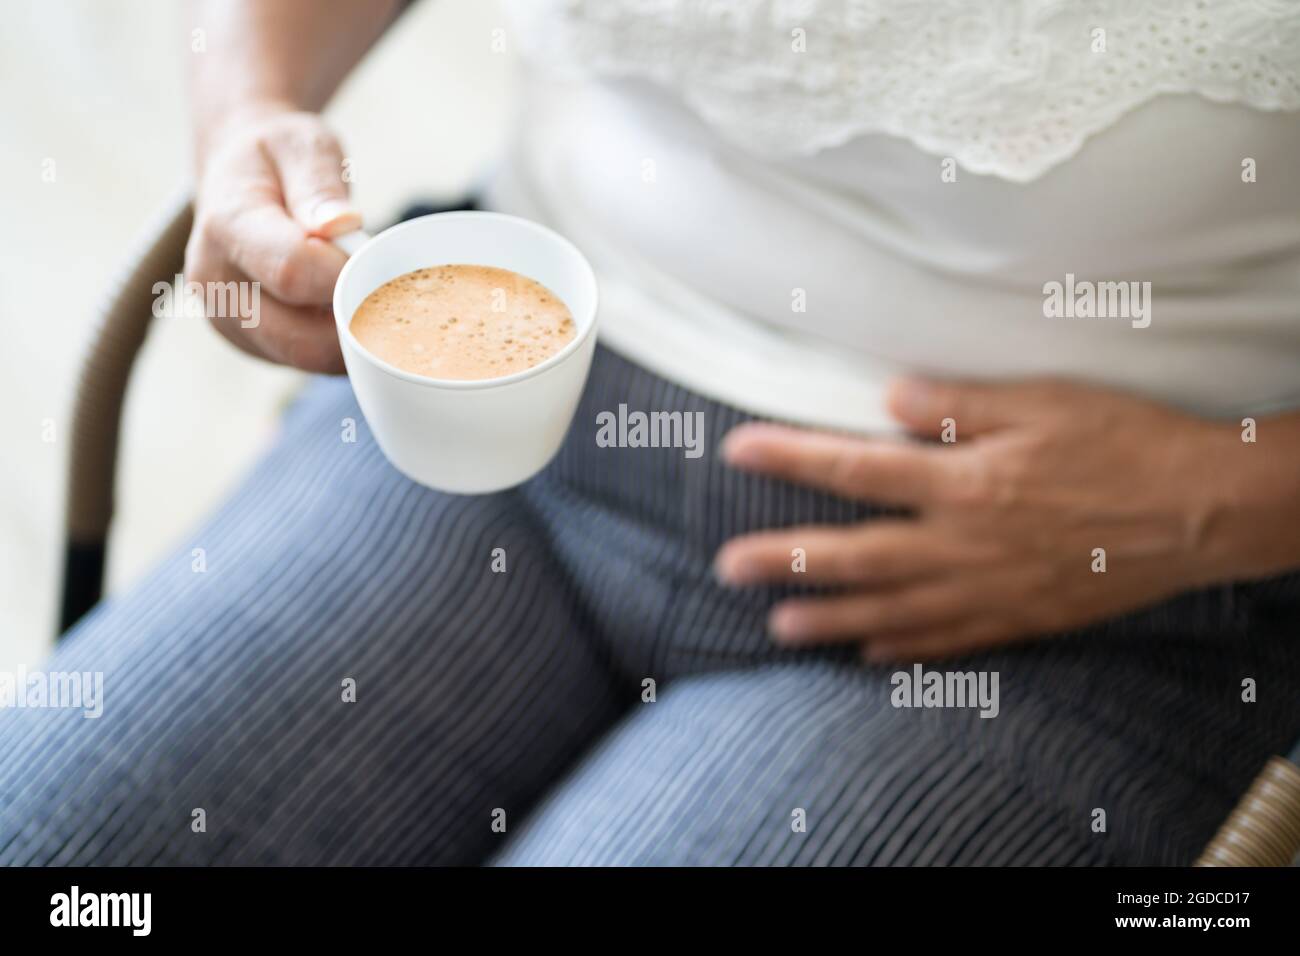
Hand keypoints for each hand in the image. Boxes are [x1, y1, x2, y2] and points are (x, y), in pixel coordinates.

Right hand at [184, 107, 361, 371]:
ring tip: (371, 294)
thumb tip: (340, 224)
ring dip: (352, 338)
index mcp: (226, 227)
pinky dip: (338, 344)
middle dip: (358, 321)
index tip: (376, 256)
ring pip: (308, 359)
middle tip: (391, 288)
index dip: (348, 273)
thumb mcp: (301, 146)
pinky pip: (306, 362)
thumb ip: (320, 184)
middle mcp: (216, 284)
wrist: (235, 175)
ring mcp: (228, 321)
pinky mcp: (248, 343)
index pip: (294, 272)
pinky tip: (351, 309)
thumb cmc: (276, 158)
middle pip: (302, 338)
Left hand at [714, 378, 1263, 660]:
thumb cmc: (1125, 441)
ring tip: (780, 629)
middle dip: (787, 560)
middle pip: (857, 555)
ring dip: (831, 620)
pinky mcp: (1022, 617)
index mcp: (964, 480)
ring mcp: (990, 588)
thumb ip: (957, 402)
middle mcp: (964, 543)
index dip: (791, 458)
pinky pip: (951, 642)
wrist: (1202, 511)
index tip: (737, 451)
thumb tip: (886, 397)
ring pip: (893, 611)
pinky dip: (906, 650)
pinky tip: (870, 655)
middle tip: (728, 569)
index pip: (855, 467)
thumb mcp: (1042, 400)